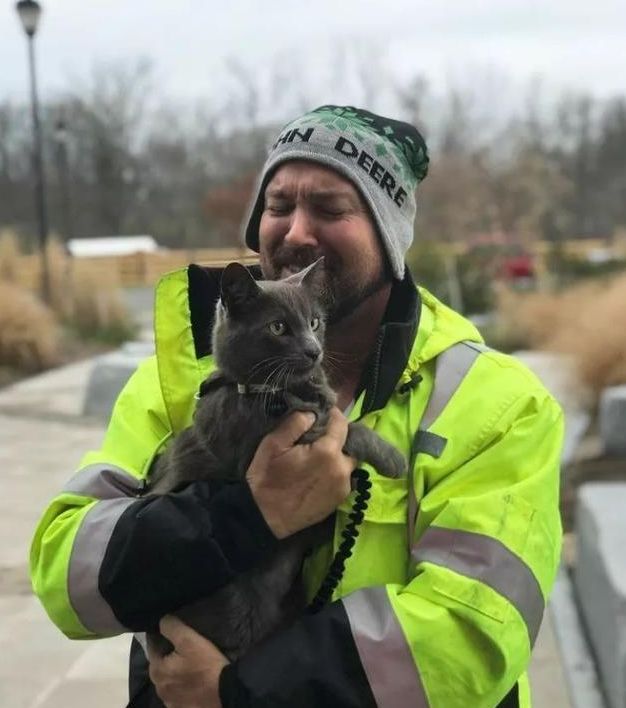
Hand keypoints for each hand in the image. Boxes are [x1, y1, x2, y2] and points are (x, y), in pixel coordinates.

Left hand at [148, 615, 228, 707]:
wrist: (225, 693)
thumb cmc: (206, 664)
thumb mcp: (189, 639)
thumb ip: (172, 627)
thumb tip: (161, 620)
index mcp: (157, 670)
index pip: (152, 646)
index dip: (160, 636)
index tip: (169, 629)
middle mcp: (158, 688)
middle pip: (158, 664)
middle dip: (165, 655)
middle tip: (180, 646)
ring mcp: (169, 701)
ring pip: (166, 680)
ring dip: (172, 671)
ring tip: (186, 663)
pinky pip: (176, 693)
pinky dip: (179, 686)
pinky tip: (190, 681)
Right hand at [247, 407, 354, 538]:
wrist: (264, 517)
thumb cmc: (266, 479)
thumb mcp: (273, 444)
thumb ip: (296, 423)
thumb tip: (313, 412)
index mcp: (327, 452)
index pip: (342, 423)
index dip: (333, 414)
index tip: (323, 412)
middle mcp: (342, 469)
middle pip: (349, 444)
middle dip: (337, 437)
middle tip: (318, 437)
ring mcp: (343, 487)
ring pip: (348, 462)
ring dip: (337, 455)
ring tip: (317, 456)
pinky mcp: (340, 500)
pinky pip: (343, 477)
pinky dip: (335, 471)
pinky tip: (318, 473)